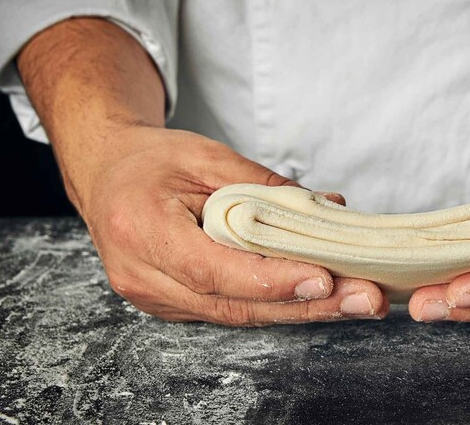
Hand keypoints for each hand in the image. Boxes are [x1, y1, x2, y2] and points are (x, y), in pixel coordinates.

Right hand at [17, 17, 387, 324]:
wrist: (106, 172)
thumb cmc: (151, 159)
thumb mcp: (207, 156)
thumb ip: (263, 186)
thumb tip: (327, 210)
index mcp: (142, 229)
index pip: (214, 269)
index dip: (272, 279)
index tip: (324, 278)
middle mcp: (143, 276)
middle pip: (235, 304)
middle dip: (306, 305)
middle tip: (363, 300)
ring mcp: (154, 297)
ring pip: (238, 315)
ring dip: (302, 311)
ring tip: (355, 302)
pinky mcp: (172, 303)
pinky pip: (231, 310)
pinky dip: (278, 304)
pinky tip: (321, 298)